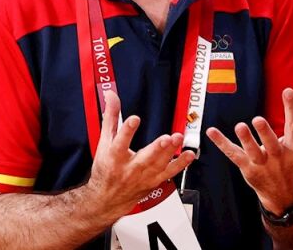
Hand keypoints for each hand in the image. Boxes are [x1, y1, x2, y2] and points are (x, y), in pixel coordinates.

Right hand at [86, 90, 195, 216]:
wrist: (107, 198)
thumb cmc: (106, 168)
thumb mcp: (104, 142)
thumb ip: (111, 118)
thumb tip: (111, 95)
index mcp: (114, 157)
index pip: (119, 143)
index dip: (126, 131)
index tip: (134, 119)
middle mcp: (129, 168)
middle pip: (144, 158)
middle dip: (156, 148)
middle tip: (166, 138)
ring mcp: (143, 176)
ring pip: (159, 164)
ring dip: (170, 152)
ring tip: (178, 138)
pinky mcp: (154, 180)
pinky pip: (169, 173)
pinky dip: (180, 165)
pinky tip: (189, 155)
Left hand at [206, 88, 292, 213]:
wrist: (287, 199)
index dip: (292, 108)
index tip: (288, 90)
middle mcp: (279, 157)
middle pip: (272, 144)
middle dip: (265, 133)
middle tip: (258, 119)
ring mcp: (262, 165)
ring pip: (253, 152)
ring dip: (246, 140)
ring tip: (240, 126)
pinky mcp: (248, 170)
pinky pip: (233, 155)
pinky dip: (222, 143)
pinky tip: (211, 131)